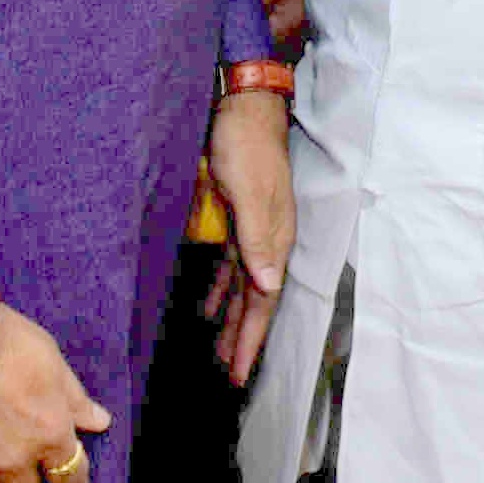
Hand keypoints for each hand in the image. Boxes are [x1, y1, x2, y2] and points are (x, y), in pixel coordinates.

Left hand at [204, 87, 295, 387]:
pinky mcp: (236, 218)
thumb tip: (269, 288)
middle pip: (256, 301)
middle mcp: (268, 240)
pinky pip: (230, 267)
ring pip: (243, 288)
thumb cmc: (246, 149)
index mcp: (274, 238)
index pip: (265, 301)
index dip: (252, 338)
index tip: (240, 374)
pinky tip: (209, 307)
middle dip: (245, 338)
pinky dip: (221, 290)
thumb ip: (259, 242)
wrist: (243, 107)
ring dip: (233, 320)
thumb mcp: (251, 194)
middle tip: (231, 375)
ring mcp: (253, 230)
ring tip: (221, 352)